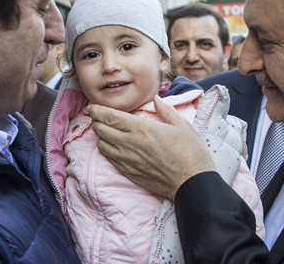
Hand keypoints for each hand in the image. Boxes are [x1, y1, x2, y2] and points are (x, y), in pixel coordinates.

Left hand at [89, 95, 214, 199]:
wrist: (191, 183)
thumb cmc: (190, 152)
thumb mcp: (182, 125)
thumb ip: (166, 110)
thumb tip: (156, 99)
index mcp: (141, 128)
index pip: (110, 117)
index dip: (97, 110)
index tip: (92, 107)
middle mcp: (130, 143)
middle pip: (101, 130)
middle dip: (96, 121)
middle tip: (98, 117)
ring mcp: (127, 160)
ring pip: (102, 144)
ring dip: (100, 136)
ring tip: (105, 131)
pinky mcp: (128, 172)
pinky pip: (109, 159)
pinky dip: (106, 150)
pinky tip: (112, 146)